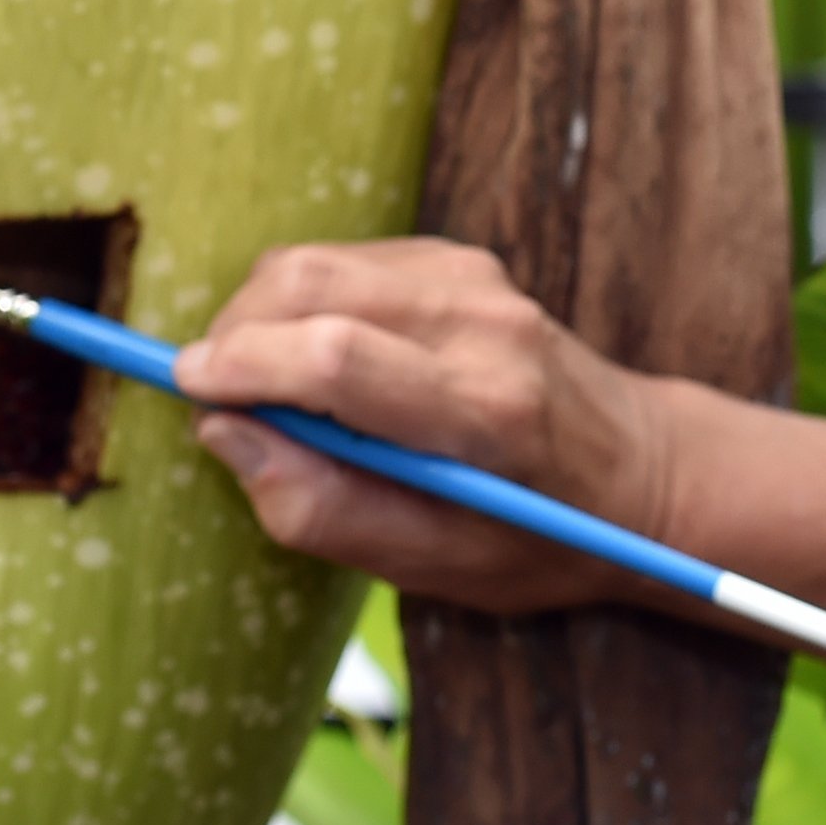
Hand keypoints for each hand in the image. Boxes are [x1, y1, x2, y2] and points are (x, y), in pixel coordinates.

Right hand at [174, 241, 676, 609]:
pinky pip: (344, 262)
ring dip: (263, 317)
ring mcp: (476, 280)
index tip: (185, 387)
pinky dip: (304, 305)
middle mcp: (484, 326)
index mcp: (484, 413)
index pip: (337, 359)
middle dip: (235, 333)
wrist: (639, 471)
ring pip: (315, 263)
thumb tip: (223, 433)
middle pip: (310, 286)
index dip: (241, 365)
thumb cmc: (535, 537)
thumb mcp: (435, 565)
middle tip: (213, 396)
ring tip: (271, 389)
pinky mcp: (462, 259)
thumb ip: (321, 508)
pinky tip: (324, 362)